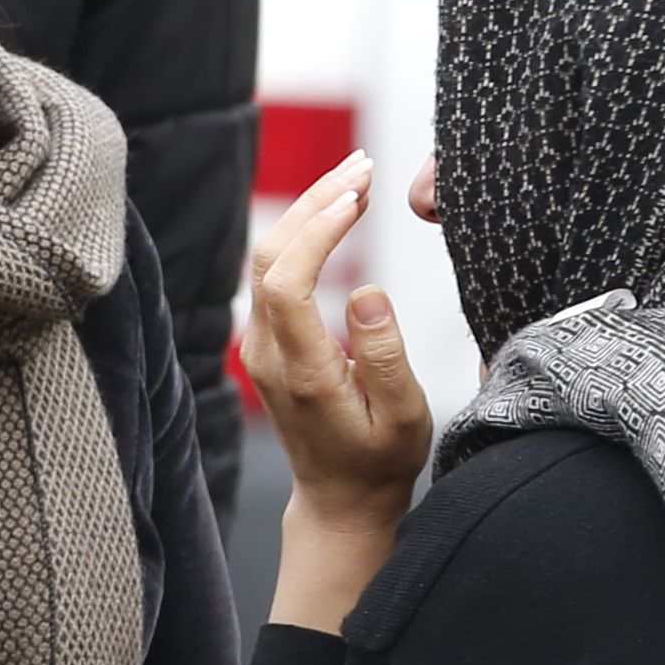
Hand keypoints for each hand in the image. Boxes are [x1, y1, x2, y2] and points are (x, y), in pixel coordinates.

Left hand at [247, 152, 434, 634]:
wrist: (341, 499)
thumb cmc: (380, 460)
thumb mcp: (403, 417)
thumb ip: (384, 356)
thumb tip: (368, 291)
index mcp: (302, 371)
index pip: (287, 282)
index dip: (317, 231)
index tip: (358, 197)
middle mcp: (269, 354)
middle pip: (270, 255)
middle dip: (315, 201)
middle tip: (365, 165)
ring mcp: (260, 345)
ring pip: (267, 257)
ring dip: (309, 209)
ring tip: (358, 175)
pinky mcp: (267, 339)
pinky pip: (275, 272)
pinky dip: (305, 231)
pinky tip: (339, 210)